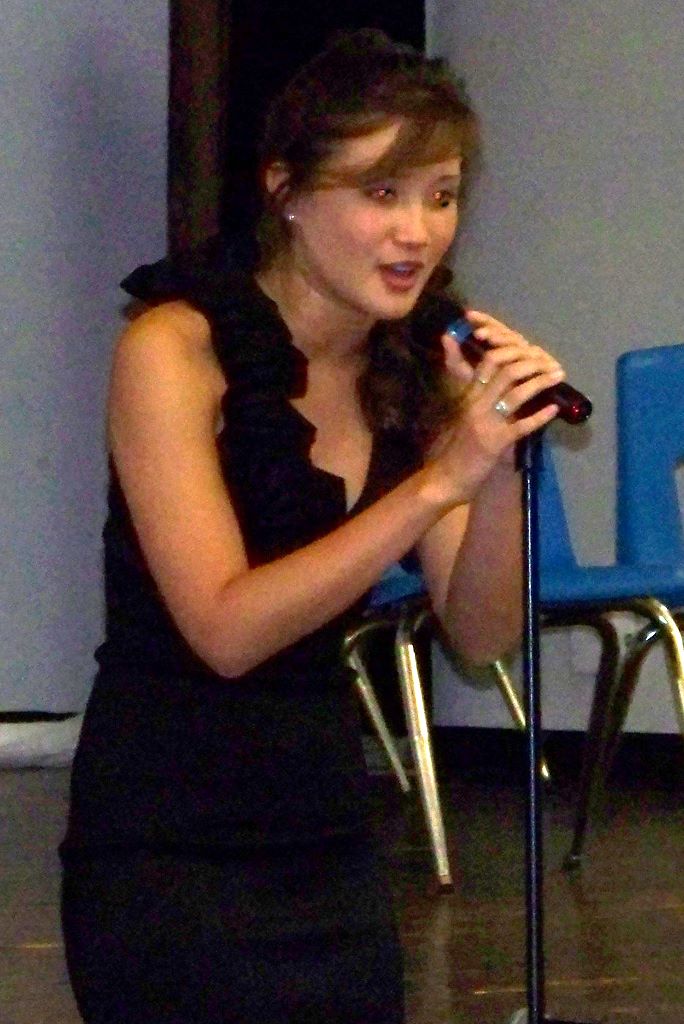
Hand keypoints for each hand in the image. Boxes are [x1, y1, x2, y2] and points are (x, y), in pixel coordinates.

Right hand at [428, 309, 564, 502]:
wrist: (445, 478)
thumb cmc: (455, 448)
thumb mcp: (466, 416)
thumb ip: (481, 398)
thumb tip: (503, 384)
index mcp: (469, 395)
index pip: (490, 360)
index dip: (514, 350)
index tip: (533, 350)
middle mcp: (477, 403)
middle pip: (507, 370)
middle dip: (533, 362)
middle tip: (551, 363)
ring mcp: (487, 423)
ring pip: (517, 393)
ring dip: (541, 382)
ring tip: (558, 376)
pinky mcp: (496, 443)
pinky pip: (522, 426)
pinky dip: (541, 416)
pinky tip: (554, 409)